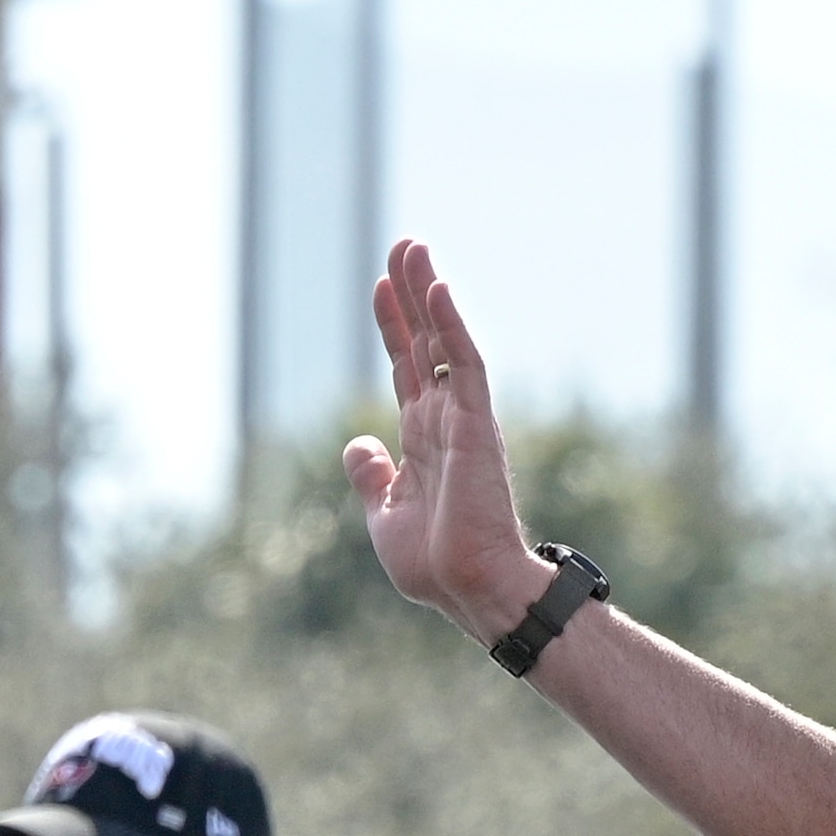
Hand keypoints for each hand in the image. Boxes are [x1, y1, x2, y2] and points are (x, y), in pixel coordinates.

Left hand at [344, 242, 551, 645]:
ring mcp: (462, 419)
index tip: (381, 286)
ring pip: (445, 341)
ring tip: (413, 248)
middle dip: (411, 293)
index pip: (407, 366)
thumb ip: (370, 475)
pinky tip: (438, 290)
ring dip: (428, 294)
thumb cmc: (436, 566)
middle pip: (425, 341)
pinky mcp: (477, 426)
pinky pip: (466, 366)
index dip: (393, 326)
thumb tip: (357, 444)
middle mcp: (445, 419)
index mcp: (423, 438)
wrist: (470, 590)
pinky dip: (453, 326)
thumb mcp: (384, 514)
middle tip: (403, 245)